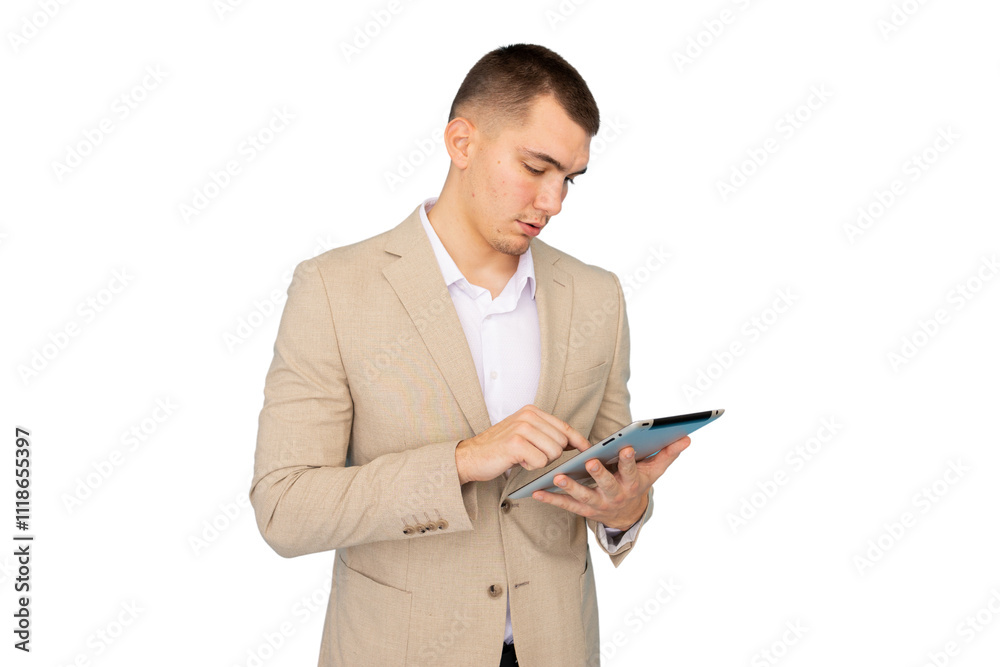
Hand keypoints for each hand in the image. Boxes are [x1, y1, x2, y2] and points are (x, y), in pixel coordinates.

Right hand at [455, 405, 590, 483]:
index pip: (564, 426)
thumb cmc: (500, 448)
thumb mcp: (525, 434)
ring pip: (553, 452)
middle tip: (532, 455)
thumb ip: (547, 434)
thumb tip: (575, 442)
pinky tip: (518, 461)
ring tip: (524, 457)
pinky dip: (531, 467)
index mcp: (532, 411)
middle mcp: (528, 416)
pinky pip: (540, 462)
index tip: (588, 449)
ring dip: (541, 461)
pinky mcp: (516, 443)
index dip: (578, 440)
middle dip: (552, 455)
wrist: (471, 457)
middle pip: (561, 442)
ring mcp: (521, 428)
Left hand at [530, 435, 691, 529]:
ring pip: (583, 497)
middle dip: (599, 474)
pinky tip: (536, 491)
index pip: (632, 471)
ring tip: (558, 476)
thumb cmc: (639, 483)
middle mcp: (615, 495)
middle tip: (590, 462)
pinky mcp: (582, 510)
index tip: (628, 448)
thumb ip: (668, 453)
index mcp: (632, 483)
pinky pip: (565, 505)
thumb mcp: (655, 470)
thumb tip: (687, 436)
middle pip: (607, 485)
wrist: (627, 515)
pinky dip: (551, 498)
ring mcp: (598, 504)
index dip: (630, 460)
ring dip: (570, 487)